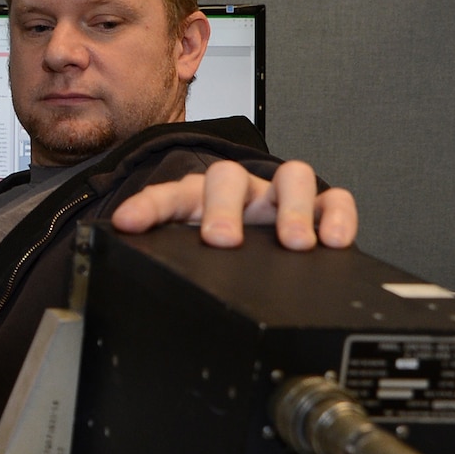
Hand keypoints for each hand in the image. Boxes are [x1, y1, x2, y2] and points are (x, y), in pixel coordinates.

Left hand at [110, 159, 357, 249]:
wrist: (254, 245)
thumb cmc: (214, 246)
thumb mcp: (184, 254)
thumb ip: (156, 260)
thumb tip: (116, 276)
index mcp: (196, 201)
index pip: (167, 196)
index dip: (147, 208)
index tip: (129, 223)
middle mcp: (239, 193)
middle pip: (228, 178)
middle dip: (224, 207)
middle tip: (222, 239)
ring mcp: (279, 198)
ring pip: (290, 177)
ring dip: (292, 208)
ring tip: (294, 242)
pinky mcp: (318, 210)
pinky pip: (335, 200)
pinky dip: (338, 216)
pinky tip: (335, 241)